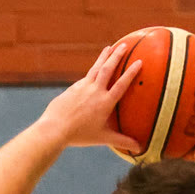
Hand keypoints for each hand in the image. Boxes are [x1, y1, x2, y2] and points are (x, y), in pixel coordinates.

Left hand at [37, 41, 143, 156]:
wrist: (55, 129)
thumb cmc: (80, 135)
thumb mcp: (103, 138)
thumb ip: (121, 140)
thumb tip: (138, 147)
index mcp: (105, 102)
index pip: (122, 84)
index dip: (131, 72)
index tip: (139, 62)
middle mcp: (95, 91)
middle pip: (108, 68)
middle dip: (117, 56)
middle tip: (124, 46)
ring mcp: (82, 87)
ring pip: (96, 68)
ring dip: (104, 56)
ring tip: (110, 48)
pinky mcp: (72, 88)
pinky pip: (85, 77)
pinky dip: (92, 70)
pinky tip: (94, 68)